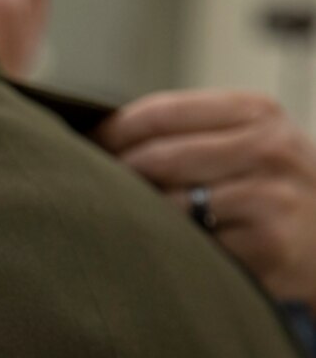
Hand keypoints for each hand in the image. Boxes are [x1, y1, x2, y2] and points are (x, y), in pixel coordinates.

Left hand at [97, 91, 315, 306]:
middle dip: (115, 175)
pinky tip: (161, 245)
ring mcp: (271, 197)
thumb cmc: (271, 186)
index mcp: (255, 112)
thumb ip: (188, 132)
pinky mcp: (267, 244)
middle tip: (88, 188)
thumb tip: (97, 137)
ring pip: (168, 203)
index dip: (112, 132)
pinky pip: (191, 242)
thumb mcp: (247, 141)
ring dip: (136, 213)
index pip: (159, 113)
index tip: (85, 147)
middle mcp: (268, 148)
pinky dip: (167, 244)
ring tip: (119, 217)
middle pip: (157, 157)